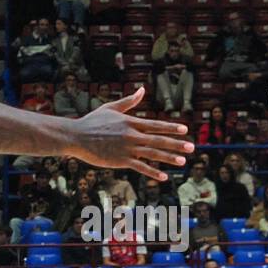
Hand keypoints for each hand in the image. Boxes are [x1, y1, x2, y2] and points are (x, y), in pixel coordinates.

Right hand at [66, 88, 193, 180]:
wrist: (75, 136)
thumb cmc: (93, 121)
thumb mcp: (111, 108)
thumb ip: (129, 101)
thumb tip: (142, 90)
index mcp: (130, 122)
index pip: (155, 125)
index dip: (171, 127)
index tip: (185, 130)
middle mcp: (131, 135)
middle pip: (158, 140)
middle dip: (176, 144)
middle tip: (192, 147)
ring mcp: (127, 148)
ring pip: (152, 154)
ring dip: (169, 158)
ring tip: (183, 161)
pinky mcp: (121, 160)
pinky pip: (140, 167)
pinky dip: (152, 172)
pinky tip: (164, 176)